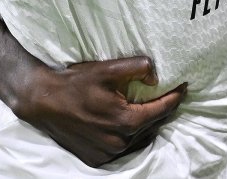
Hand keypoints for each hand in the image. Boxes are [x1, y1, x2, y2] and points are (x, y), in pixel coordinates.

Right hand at [7, 57, 185, 165]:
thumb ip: (136, 67)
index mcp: (126, 121)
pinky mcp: (97, 158)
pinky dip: (130, 136)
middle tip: (167, 94)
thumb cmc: (75, 83)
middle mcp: (120, 141)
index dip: (175, 97)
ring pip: (140, 139)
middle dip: (161, 109)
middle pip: (152, 125)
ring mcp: (107, 153)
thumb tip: (156, 74)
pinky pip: (123, 148)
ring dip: (146, 124)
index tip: (183, 87)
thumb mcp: (107, 69)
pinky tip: (128, 123)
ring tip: (149, 108)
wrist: (43, 101)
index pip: (162, 110)